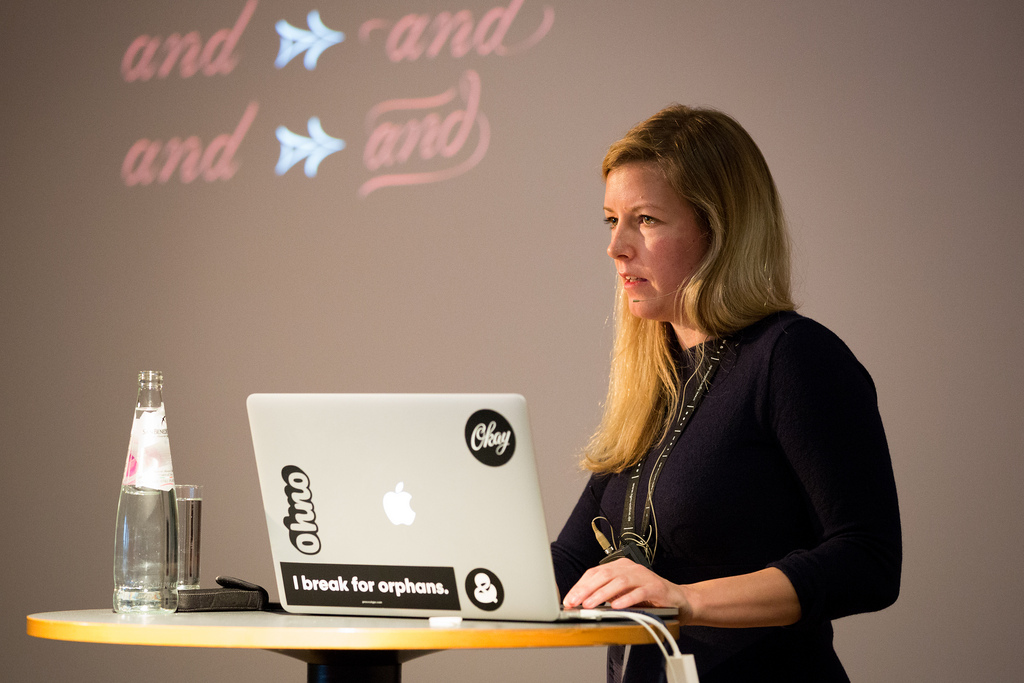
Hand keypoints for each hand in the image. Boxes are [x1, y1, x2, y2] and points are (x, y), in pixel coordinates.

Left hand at [562, 558, 692, 620]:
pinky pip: (639, 592)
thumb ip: (606, 595)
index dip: (580, 586)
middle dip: (586, 589)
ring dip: (602, 594)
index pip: (595, 573)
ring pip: (619, 582)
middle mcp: (630, 568)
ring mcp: (643, 576)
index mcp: (620, 567)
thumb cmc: (648, 597)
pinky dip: (626, 599)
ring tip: (590, 604)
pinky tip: (616, 606)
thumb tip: (582, 602)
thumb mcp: (622, 594)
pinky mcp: (655, 587)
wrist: (678, 600)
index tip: (569, 599)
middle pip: (604, 575)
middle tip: (575, 602)